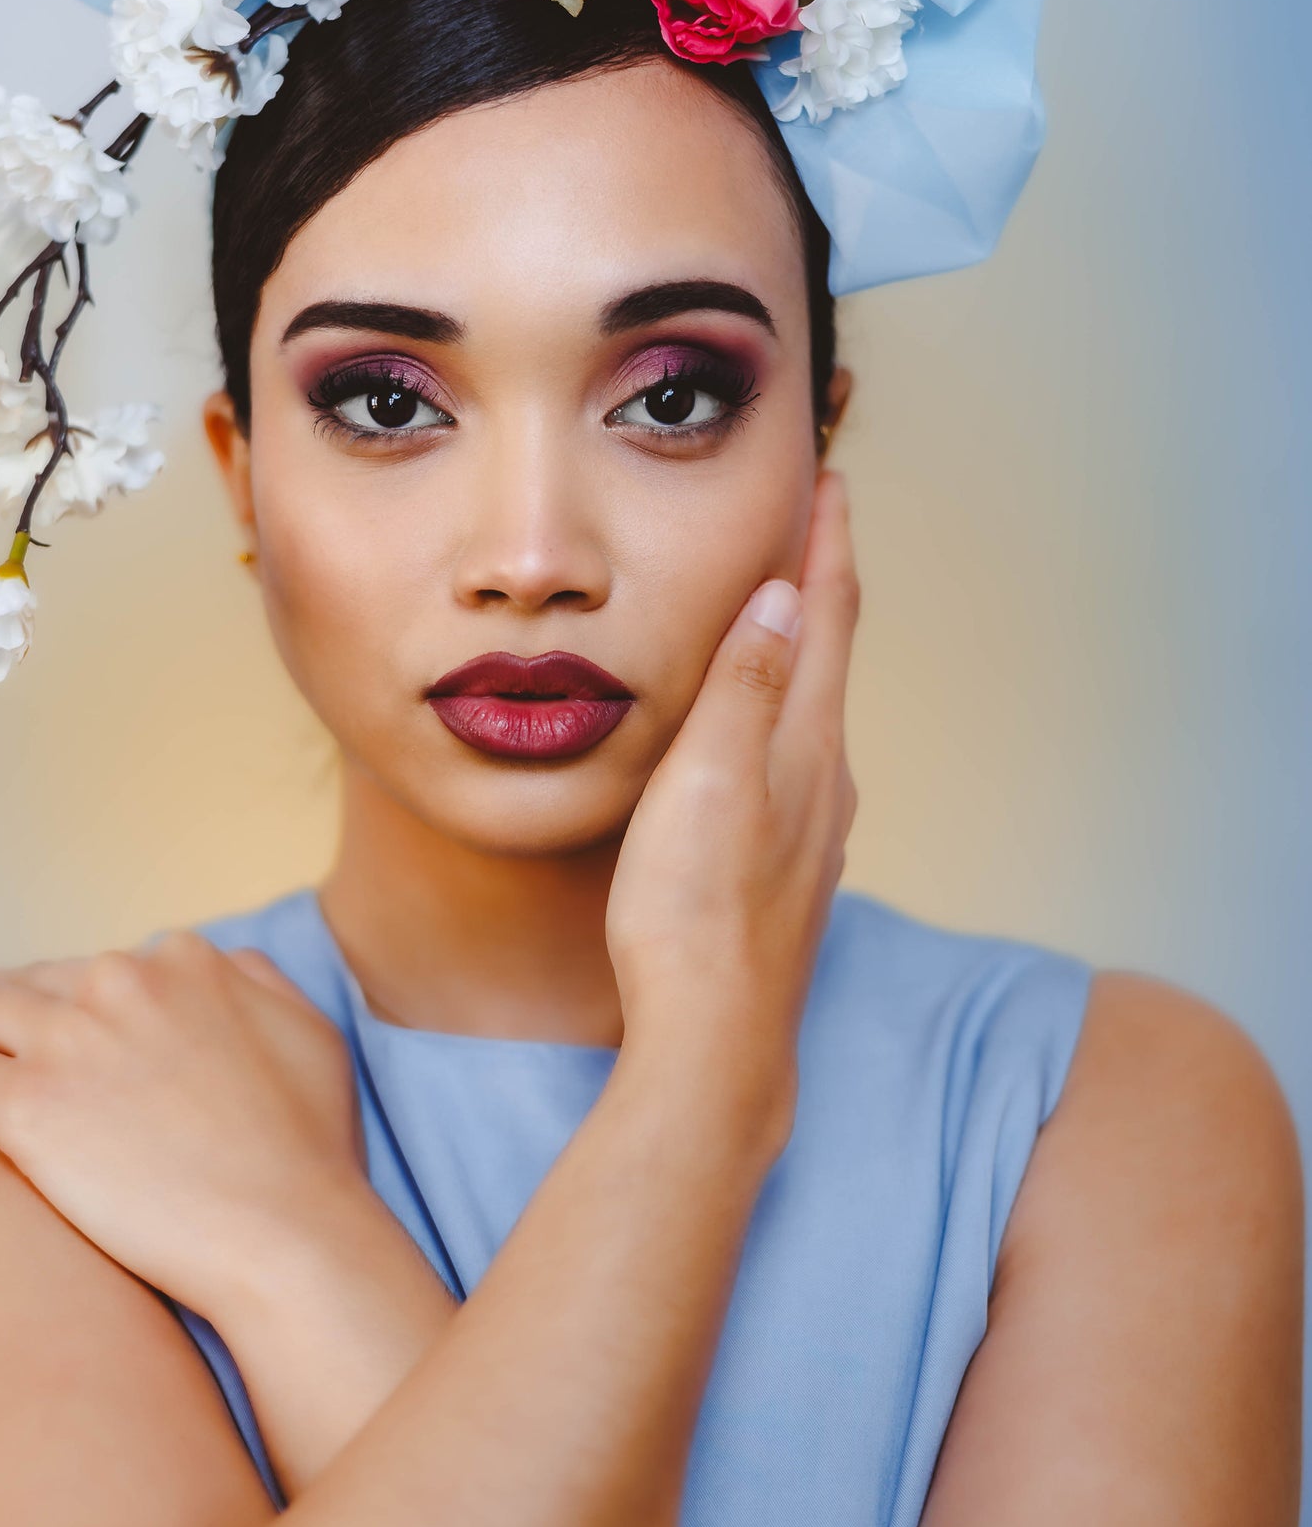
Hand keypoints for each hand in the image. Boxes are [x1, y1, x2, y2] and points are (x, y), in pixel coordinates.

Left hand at [0, 931, 371, 1315]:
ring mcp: (69, 1040)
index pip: (103, 967)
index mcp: (186, 961)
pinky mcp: (25, 1105)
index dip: (70, 991)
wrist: (281, 1229)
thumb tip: (223, 964)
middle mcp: (121, 982)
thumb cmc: (303, 1148)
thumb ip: (260, 982)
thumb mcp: (308, 1032)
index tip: (49, 1008)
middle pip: (33, 982)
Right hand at [605, 468, 858, 1155]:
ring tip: (782, 610)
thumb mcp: (708, 778)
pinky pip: (793, 759)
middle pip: (830, 658)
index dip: (826, 545)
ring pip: (813, 711)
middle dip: (820, 584)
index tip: (830, 480)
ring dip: (802, 648)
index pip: (828, 619)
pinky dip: (782, 711)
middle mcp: (823, 780)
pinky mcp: (785, 870)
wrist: (717, 1046)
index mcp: (805, 744)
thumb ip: (744, 685)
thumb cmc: (696, 913)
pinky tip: (759, 737)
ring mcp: (810, 830)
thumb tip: (784, 596)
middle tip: (809, 522)